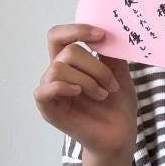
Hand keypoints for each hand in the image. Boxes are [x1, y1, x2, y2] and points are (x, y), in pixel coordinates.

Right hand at [34, 24, 137, 159]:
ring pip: (59, 67)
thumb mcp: (119, 73)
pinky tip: (78, 92)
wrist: (119, 135)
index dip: (77, 30)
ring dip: (87, 79)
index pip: (59, 36)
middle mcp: (57, 74)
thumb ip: (110, 52)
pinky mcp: (48, 109)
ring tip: (102, 94)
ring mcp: (51, 91)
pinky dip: (63, 86)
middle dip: (95, 65)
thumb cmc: (117, 106)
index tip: (102, 35)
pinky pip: (45, 89)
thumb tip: (109, 29)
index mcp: (71, 63)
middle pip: (67, 50)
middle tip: (111, 84)